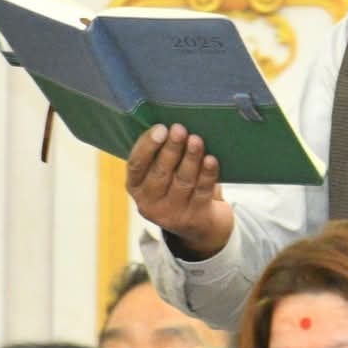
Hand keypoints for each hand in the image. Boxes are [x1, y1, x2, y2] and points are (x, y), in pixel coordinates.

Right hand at [125, 124, 234, 255]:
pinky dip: (207, 174)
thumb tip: (170, 124)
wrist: (199, 223)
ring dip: (190, 159)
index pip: (136, 165)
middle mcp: (149, 203)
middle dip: (171, 149)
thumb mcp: (161, 172)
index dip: (147, 146)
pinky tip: (211, 160)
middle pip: (160, 174)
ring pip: (182, 182)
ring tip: (196, 140)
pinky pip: (202, 192)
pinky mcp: (195, 218)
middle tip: (180, 129)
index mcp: (136, 187)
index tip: (161, 128)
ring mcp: (172, 213)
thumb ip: (160, 152)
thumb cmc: (176, 184)